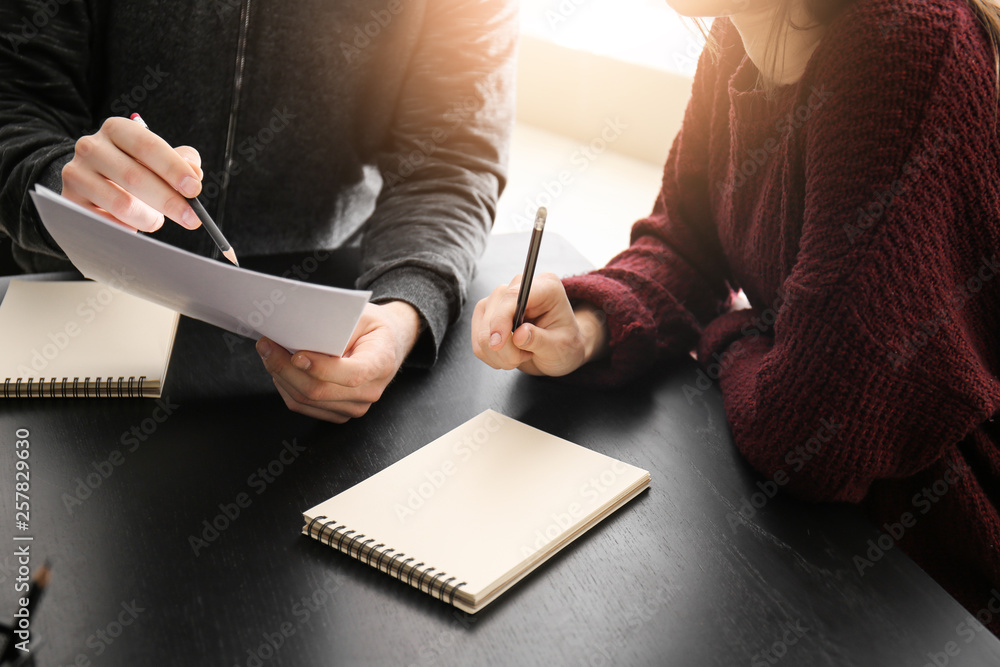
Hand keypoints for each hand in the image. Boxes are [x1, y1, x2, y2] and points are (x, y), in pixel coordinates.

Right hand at [61, 116, 204, 231]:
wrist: (93, 183)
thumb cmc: (136, 169)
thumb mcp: (158, 159)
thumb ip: (182, 162)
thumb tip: (194, 173)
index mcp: (116, 129)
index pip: (147, 146)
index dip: (173, 168)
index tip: (195, 189)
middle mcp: (91, 147)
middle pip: (135, 176)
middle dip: (169, 201)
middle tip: (192, 219)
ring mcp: (76, 174)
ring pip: (122, 204)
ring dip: (149, 218)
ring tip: (156, 220)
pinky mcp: (70, 202)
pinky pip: (107, 223)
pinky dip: (128, 228)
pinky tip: (132, 224)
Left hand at [256, 301, 421, 422]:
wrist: (387, 345)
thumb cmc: (372, 327)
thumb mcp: (361, 315)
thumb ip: (337, 327)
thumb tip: (299, 336)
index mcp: (381, 363)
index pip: (351, 375)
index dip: (321, 368)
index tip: (296, 354)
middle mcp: (370, 391)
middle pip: (319, 391)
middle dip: (285, 368)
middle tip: (266, 345)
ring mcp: (355, 407)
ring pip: (306, 401)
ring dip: (281, 376)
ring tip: (268, 353)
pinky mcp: (339, 413)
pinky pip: (304, 406)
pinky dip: (286, 387)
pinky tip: (279, 369)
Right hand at [471, 272, 608, 375]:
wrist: (560, 352)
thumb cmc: (566, 345)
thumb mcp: (561, 347)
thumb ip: (540, 340)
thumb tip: (519, 335)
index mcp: (545, 287)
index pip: (513, 296)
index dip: (501, 320)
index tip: (497, 344)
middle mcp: (520, 287)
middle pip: (494, 313)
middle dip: (503, 346)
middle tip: (523, 357)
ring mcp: (501, 299)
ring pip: (482, 328)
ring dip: (497, 353)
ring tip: (520, 356)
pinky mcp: (488, 313)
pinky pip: (477, 338)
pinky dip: (490, 354)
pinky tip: (509, 355)